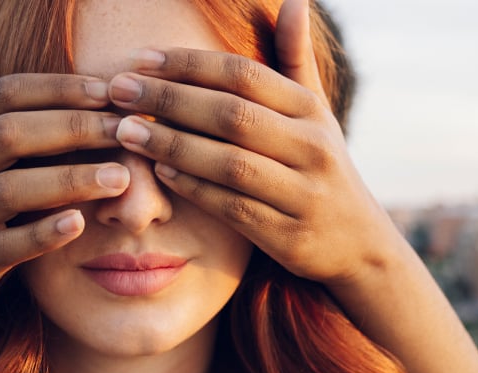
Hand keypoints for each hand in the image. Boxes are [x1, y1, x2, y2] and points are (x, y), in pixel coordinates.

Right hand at [0, 17, 127, 307]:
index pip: (5, 95)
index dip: (58, 89)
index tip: (108, 90)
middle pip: (9, 135)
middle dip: (72, 129)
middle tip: (126, 130)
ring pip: (8, 191)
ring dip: (67, 181)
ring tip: (120, 177)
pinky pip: (4, 247)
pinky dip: (41, 235)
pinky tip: (79, 224)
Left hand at [106, 1, 402, 285]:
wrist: (359, 243)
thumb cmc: (320, 168)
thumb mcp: (317, 114)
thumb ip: (296, 60)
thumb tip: (295, 1)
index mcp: (311, 111)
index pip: (244, 76)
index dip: (189, 65)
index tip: (140, 59)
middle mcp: (311, 148)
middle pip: (231, 115)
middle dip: (169, 100)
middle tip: (118, 90)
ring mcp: (302, 193)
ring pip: (229, 163)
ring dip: (172, 145)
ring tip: (126, 131)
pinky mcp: (288, 235)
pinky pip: (233, 207)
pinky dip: (194, 189)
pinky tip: (159, 173)